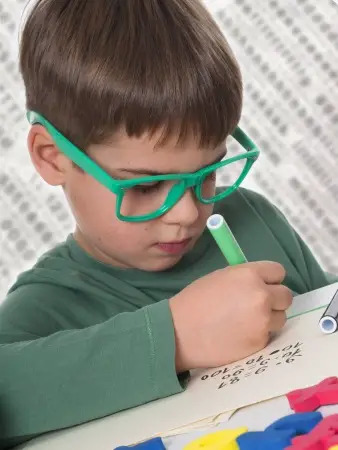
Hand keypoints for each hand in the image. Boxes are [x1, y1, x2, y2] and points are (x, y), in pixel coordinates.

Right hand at [169, 261, 291, 371]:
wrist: (179, 332)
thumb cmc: (195, 301)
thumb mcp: (221, 277)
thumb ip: (245, 278)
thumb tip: (262, 283)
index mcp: (249, 274)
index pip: (279, 272)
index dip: (270, 279)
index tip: (262, 286)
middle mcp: (262, 295)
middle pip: (286, 296)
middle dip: (274, 300)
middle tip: (257, 306)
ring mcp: (263, 321)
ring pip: (281, 317)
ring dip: (269, 319)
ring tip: (246, 322)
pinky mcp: (260, 342)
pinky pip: (269, 335)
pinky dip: (258, 335)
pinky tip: (240, 335)